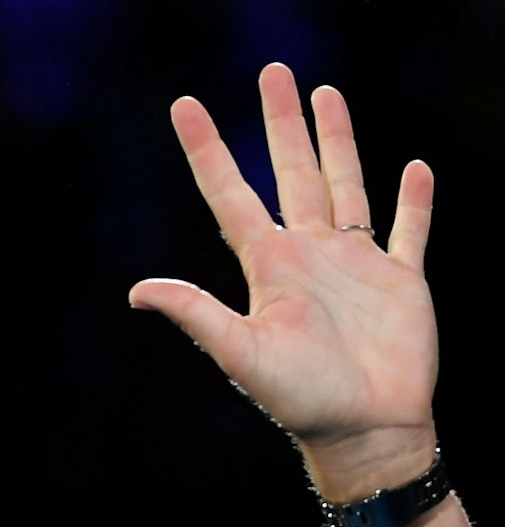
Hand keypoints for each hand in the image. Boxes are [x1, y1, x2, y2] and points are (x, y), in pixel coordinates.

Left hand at [129, 62, 438, 497]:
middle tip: (275, 71)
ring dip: (337, 141)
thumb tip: (136, 291)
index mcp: (269, 267)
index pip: (231, 195)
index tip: (184, 106)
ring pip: (346, 185)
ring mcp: (357, 265)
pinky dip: (414, 202)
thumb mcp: (240, 352)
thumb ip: (197, 314)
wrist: (363, 432)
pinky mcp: (403, 281)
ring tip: (326, 95)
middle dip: (283, 123)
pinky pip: (410, 231)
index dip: (208, 150)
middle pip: (292, 173)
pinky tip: (412, 169)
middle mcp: (309, 256)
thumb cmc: (299, 399)